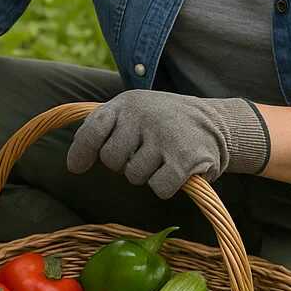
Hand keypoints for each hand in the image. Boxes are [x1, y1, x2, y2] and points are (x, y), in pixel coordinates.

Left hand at [66, 90, 270, 199]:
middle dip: (125, 163)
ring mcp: (164, 136)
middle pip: (112, 160)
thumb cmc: (165, 122)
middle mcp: (143, 116)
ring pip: (135, 176)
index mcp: (127, 103)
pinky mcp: (184, 159)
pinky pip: (158, 188)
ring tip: (164, 157)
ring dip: (148, 174)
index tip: (76, 168)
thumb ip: (103, 128)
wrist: (217, 121)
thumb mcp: (134, 111)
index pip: (93, 129)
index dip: (82, 151)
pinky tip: (177, 171)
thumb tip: (73, 166)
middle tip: (145, 151)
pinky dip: (166, 186)